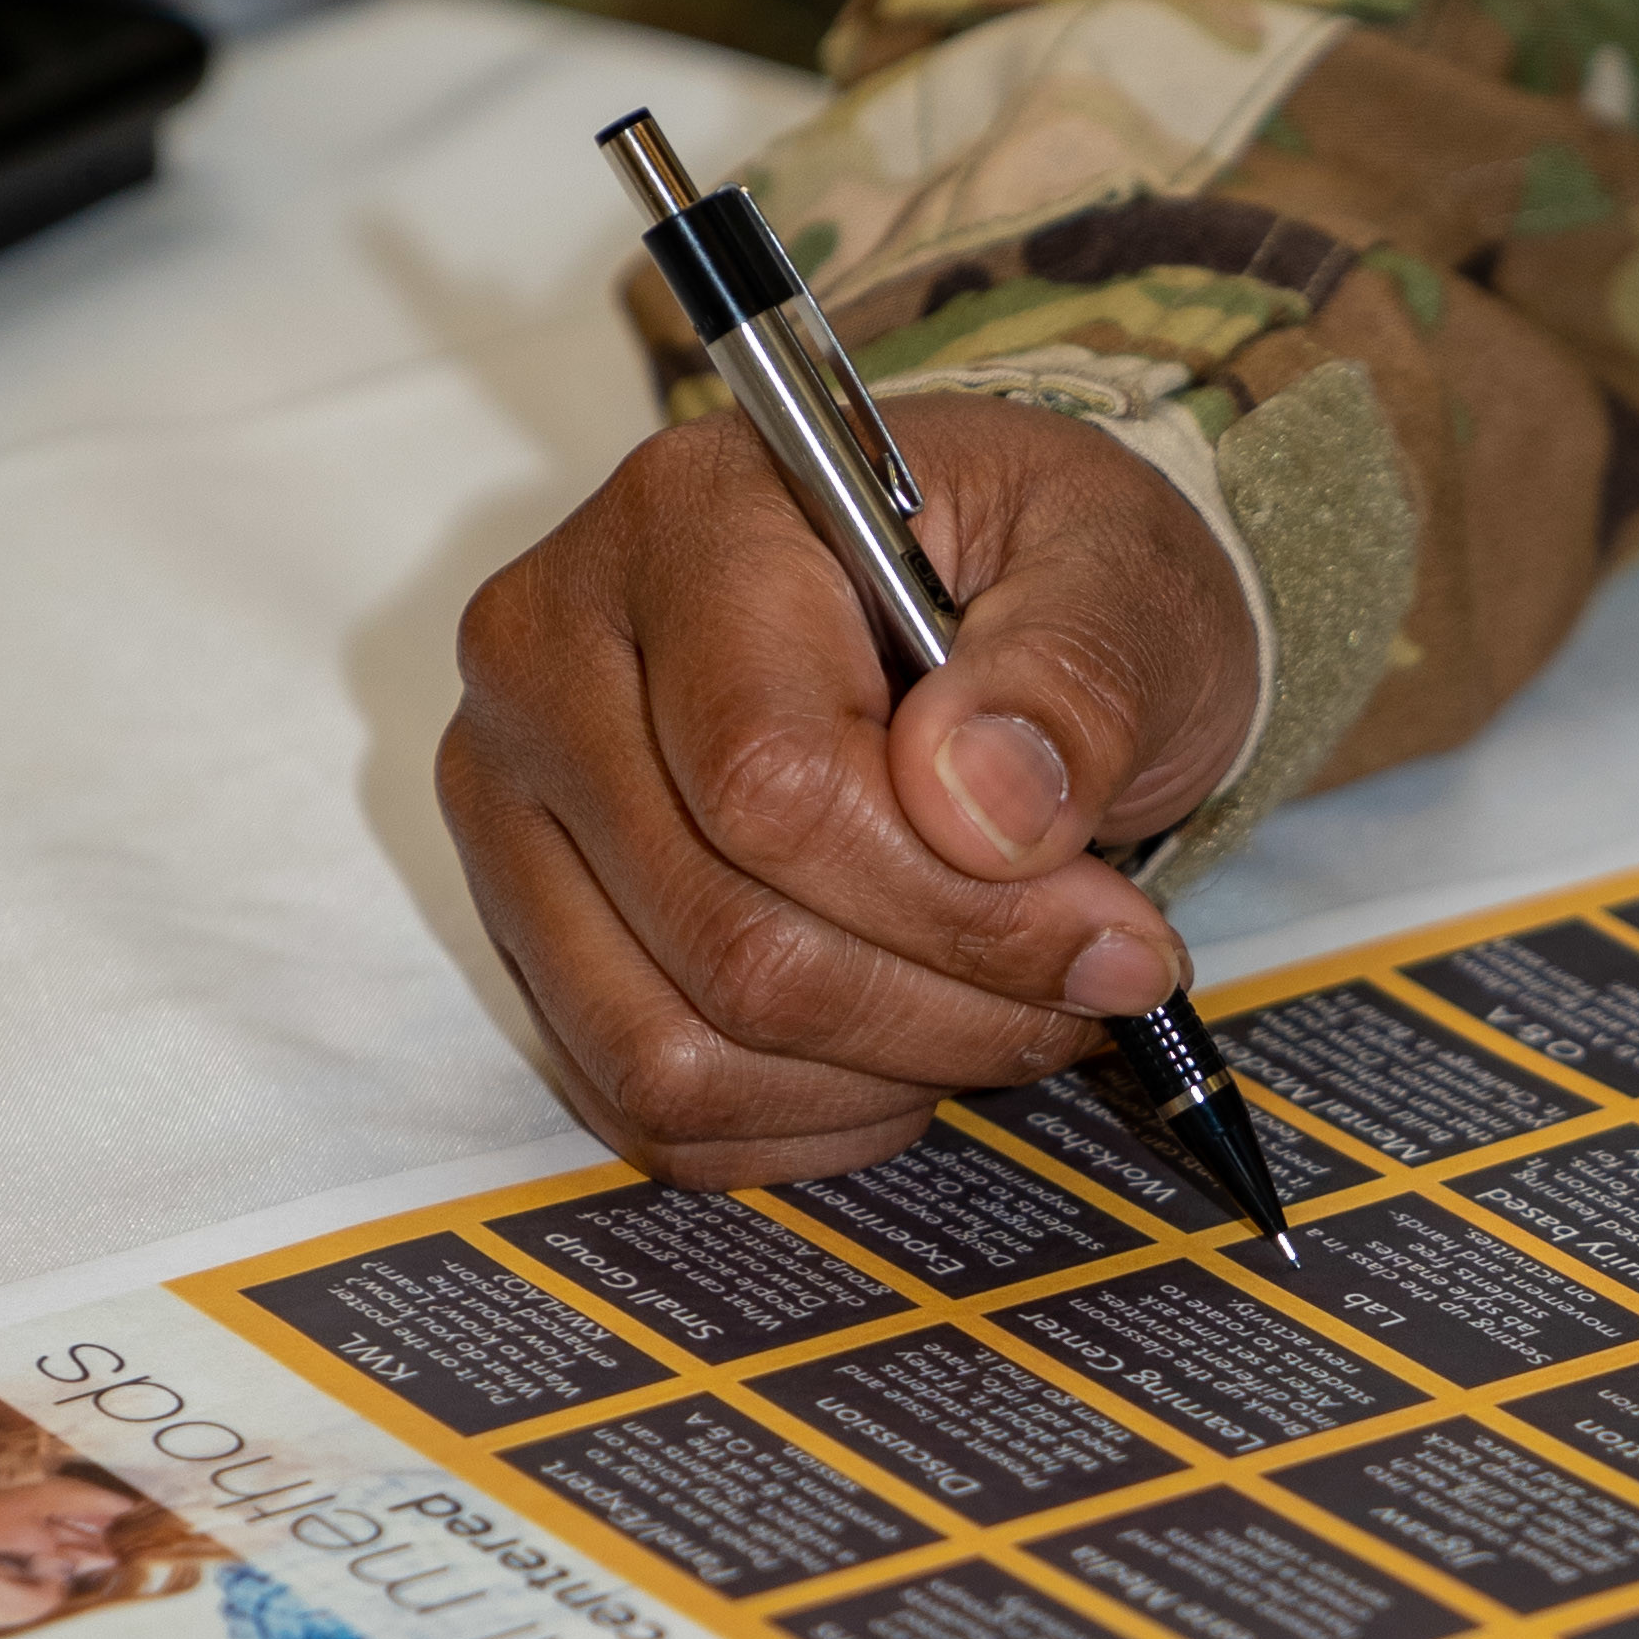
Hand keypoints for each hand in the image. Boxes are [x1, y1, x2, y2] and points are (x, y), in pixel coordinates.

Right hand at [440, 397, 1259, 1180]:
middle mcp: (551, 657)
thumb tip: (988, 807)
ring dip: (883, 1074)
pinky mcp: (526, 926)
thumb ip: (1074, 676)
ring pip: (676, 1050)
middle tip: (1090, 981)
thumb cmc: (1039, 573)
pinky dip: (808, 1118)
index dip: (961, 907)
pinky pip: (648, 1102)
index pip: (772, 783)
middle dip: (949, 1004)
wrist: (982, 601)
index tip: (1110, 932)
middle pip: (727, 940)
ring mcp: (514, 804)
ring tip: (1001, 1009)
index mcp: (686, 520)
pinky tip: (905, 1041)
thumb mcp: (1124, 569)